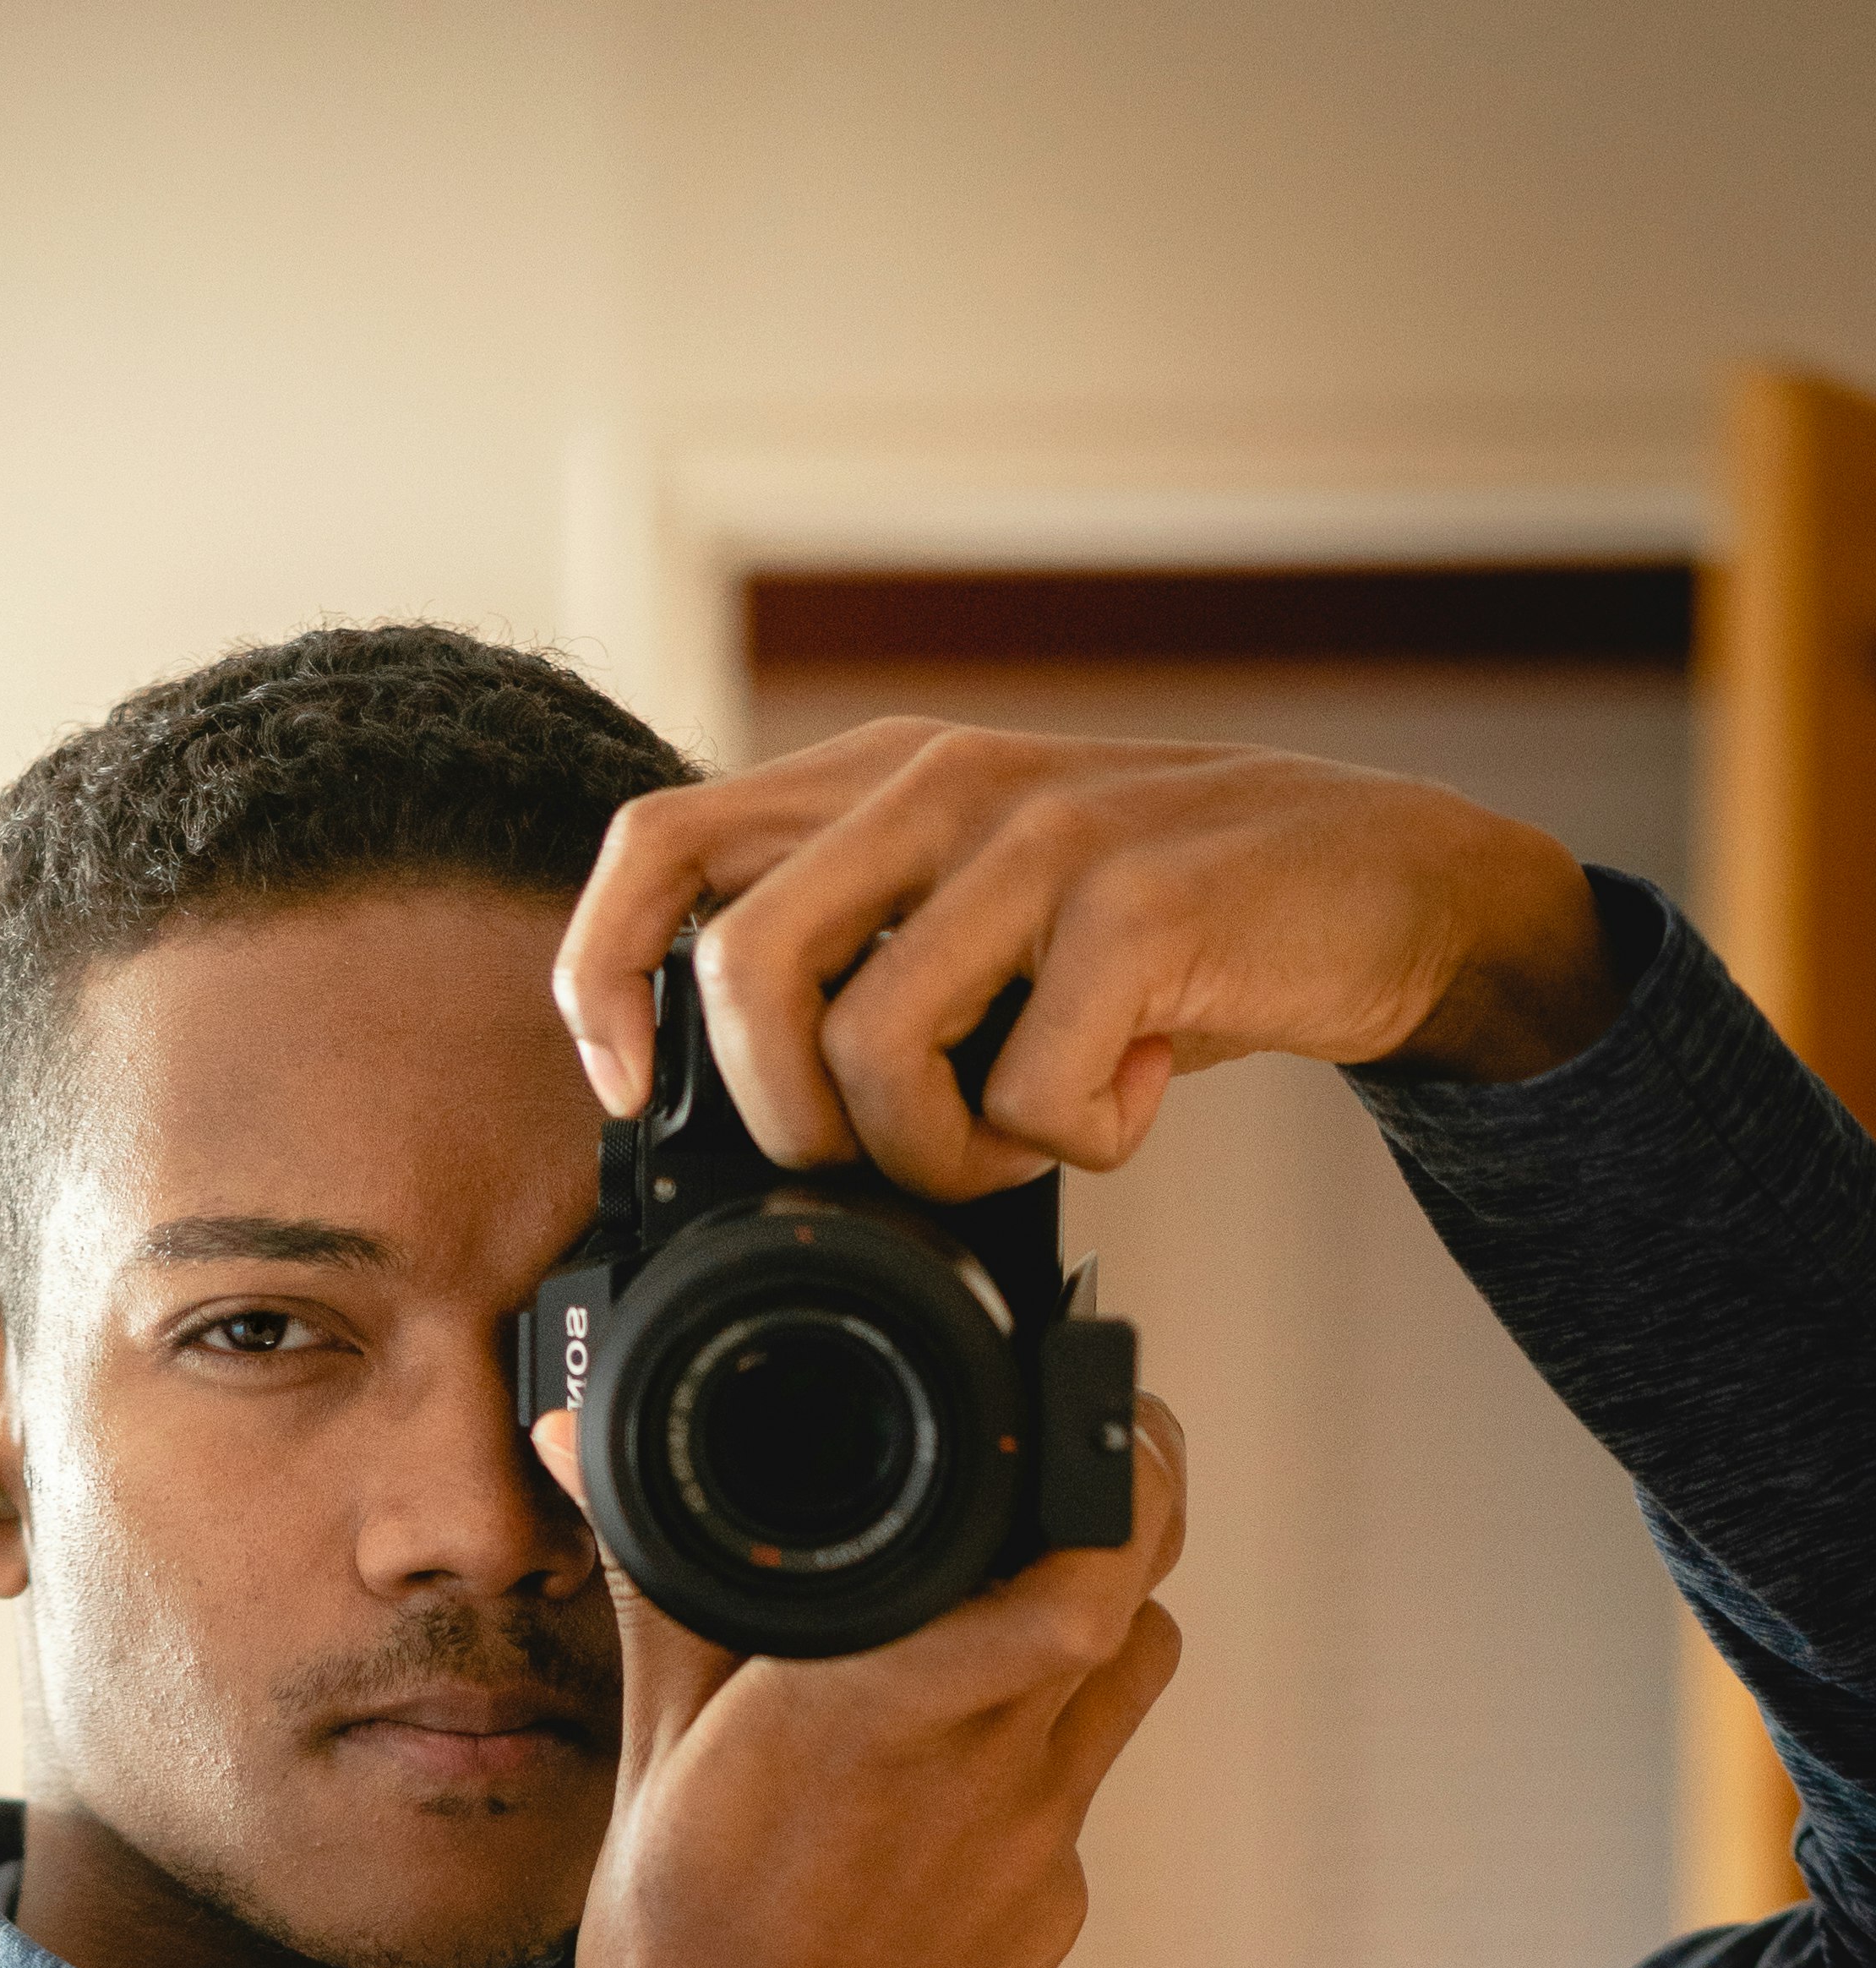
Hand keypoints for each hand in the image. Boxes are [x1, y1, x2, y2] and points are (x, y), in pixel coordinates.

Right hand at [532, 1395, 1186, 1967]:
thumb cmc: (678, 1959)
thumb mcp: (653, 1755)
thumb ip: (657, 1588)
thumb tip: (576, 1444)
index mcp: (888, 1694)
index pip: (1091, 1552)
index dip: (1124, 1469)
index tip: (1101, 1428)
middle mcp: (993, 1762)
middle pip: (1138, 1594)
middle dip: (1122, 1523)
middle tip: (1078, 1496)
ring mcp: (1042, 1850)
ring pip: (1128, 1687)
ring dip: (1094, 1639)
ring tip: (1009, 1638)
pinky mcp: (1056, 1926)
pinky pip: (1075, 1810)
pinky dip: (1034, 1780)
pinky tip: (945, 1812)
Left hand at [552, 720, 1624, 1200]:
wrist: (1383, 884)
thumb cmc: (1156, 935)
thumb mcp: (979, 920)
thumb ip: (857, 962)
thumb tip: (722, 1120)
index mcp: (874, 781)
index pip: (657, 846)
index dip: (606, 980)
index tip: (631, 1098)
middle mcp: (939, 784)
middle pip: (742, 971)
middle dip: (791, 1121)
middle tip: (882, 1162)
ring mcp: (1042, 837)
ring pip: (873, 1047)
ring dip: (941, 1155)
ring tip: (1027, 1139)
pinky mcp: (1144, 909)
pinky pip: (1029, 1092)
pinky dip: (1072, 1147)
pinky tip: (1127, 1104)